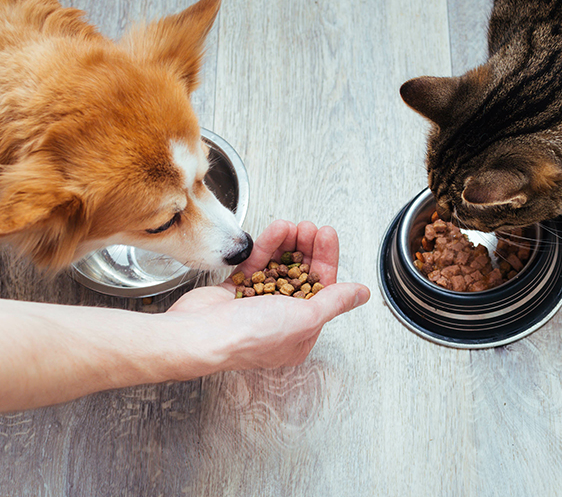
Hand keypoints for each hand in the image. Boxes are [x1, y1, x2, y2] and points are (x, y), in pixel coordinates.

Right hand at [163, 220, 369, 372]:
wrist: (199, 334)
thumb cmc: (250, 335)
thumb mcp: (305, 318)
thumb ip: (334, 302)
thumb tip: (361, 294)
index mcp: (300, 334)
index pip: (322, 290)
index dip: (326, 260)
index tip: (326, 235)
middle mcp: (279, 321)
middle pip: (301, 276)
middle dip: (307, 249)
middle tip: (310, 228)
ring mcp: (256, 305)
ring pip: (278, 267)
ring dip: (288, 244)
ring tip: (293, 225)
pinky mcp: (235, 291)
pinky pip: (256, 264)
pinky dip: (267, 247)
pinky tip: (276, 230)